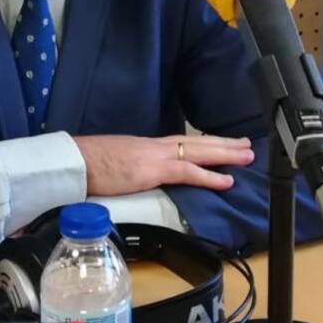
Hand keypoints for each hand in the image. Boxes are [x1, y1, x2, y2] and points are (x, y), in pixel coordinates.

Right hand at [74, 134, 253, 196]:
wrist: (75, 160)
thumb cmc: (88, 165)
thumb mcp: (116, 164)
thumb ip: (131, 168)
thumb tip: (134, 176)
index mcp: (147, 146)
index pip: (183, 142)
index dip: (204, 143)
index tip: (222, 144)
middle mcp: (156, 146)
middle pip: (197, 142)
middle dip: (223, 144)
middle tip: (247, 145)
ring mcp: (156, 155)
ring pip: (199, 151)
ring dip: (226, 154)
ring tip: (247, 155)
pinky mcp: (153, 169)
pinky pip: (188, 171)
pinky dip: (210, 176)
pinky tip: (227, 180)